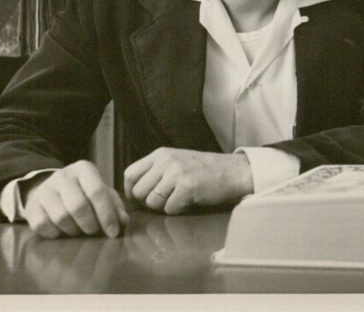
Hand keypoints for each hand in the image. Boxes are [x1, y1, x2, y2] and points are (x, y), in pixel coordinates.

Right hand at [22, 160, 127, 238]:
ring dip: (74, 230)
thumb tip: (122, 221)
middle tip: (95, 231)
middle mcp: (63, 176)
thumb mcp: (101, 192)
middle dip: (90, 224)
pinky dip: (55, 234)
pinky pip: (43, 226)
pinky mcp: (32, 207)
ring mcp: (45, 190)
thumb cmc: (82, 192)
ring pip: (61, 218)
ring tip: (79, 230)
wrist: (49, 190)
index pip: (97, 192)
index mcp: (84, 169)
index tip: (113, 232)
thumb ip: (114, 205)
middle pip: (79, 206)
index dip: (107, 214)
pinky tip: (62, 231)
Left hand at [123, 148, 253, 213]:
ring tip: (179, 199)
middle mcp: (166, 160)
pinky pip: (169, 209)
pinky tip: (189, 201)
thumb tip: (133, 194)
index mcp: (160, 154)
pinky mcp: (187, 186)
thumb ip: (155, 172)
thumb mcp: (176, 162)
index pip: (129, 174)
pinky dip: (178, 210)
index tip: (141, 200)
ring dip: (163, 207)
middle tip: (166, 200)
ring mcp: (176, 172)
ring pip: (152, 202)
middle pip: (138, 192)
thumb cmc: (204, 171)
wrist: (233, 171)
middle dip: (149, 202)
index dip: (131, 191)